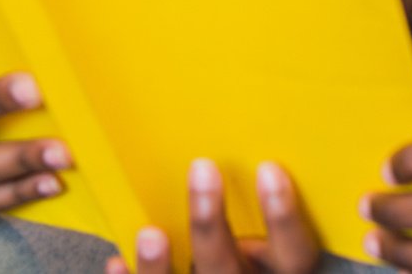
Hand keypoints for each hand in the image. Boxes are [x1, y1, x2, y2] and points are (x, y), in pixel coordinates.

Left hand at [106, 159, 318, 273]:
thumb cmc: (250, 257)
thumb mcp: (270, 246)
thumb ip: (258, 212)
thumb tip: (223, 150)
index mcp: (277, 272)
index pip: (294, 255)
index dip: (283, 217)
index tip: (268, 168)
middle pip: (228, 269)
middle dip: (210, 224)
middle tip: (200, 169)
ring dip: (161, 266)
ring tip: (149, 232)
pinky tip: (117, 260)